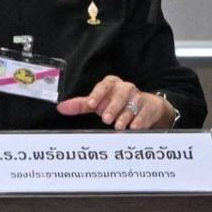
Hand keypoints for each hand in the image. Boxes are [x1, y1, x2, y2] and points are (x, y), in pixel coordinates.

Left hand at [56, 75, 175, 129]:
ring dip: (125, 116)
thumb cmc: (116, 103)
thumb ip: (80, 105)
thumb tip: (60, 108)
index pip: (103, 86)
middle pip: (119, 95)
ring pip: (132, 105)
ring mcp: (139, 96)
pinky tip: (135, 127)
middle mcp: (125, 87)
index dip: (97, 95)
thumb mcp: (98, 103)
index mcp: (110, 84)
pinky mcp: (151, 105)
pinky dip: (140, 120)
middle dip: (112, 107)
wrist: (146, 106)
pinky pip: (145, 112)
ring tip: (119, 126)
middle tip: (106, 119)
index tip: (91, 105)